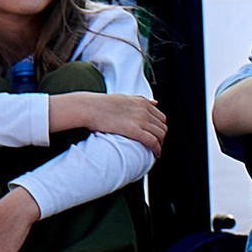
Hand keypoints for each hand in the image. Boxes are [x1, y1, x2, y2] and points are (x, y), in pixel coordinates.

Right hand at [54, 88, 168, 150]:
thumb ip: (141, 100)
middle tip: (156, 144)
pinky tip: (155, 154)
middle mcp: (144, 110)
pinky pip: (152, 141)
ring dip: (160, 144)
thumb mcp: (125, 97)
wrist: (89, 108)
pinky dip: (157, 149)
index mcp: (142, 102)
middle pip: (162, 126)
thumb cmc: (102, 104)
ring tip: (155, 150)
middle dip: (161, 137)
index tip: (156, 134)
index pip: (161, 117)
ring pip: (160, 134)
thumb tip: (155, 102)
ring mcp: (140, 119)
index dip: (160, 128)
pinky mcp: (134, 130)